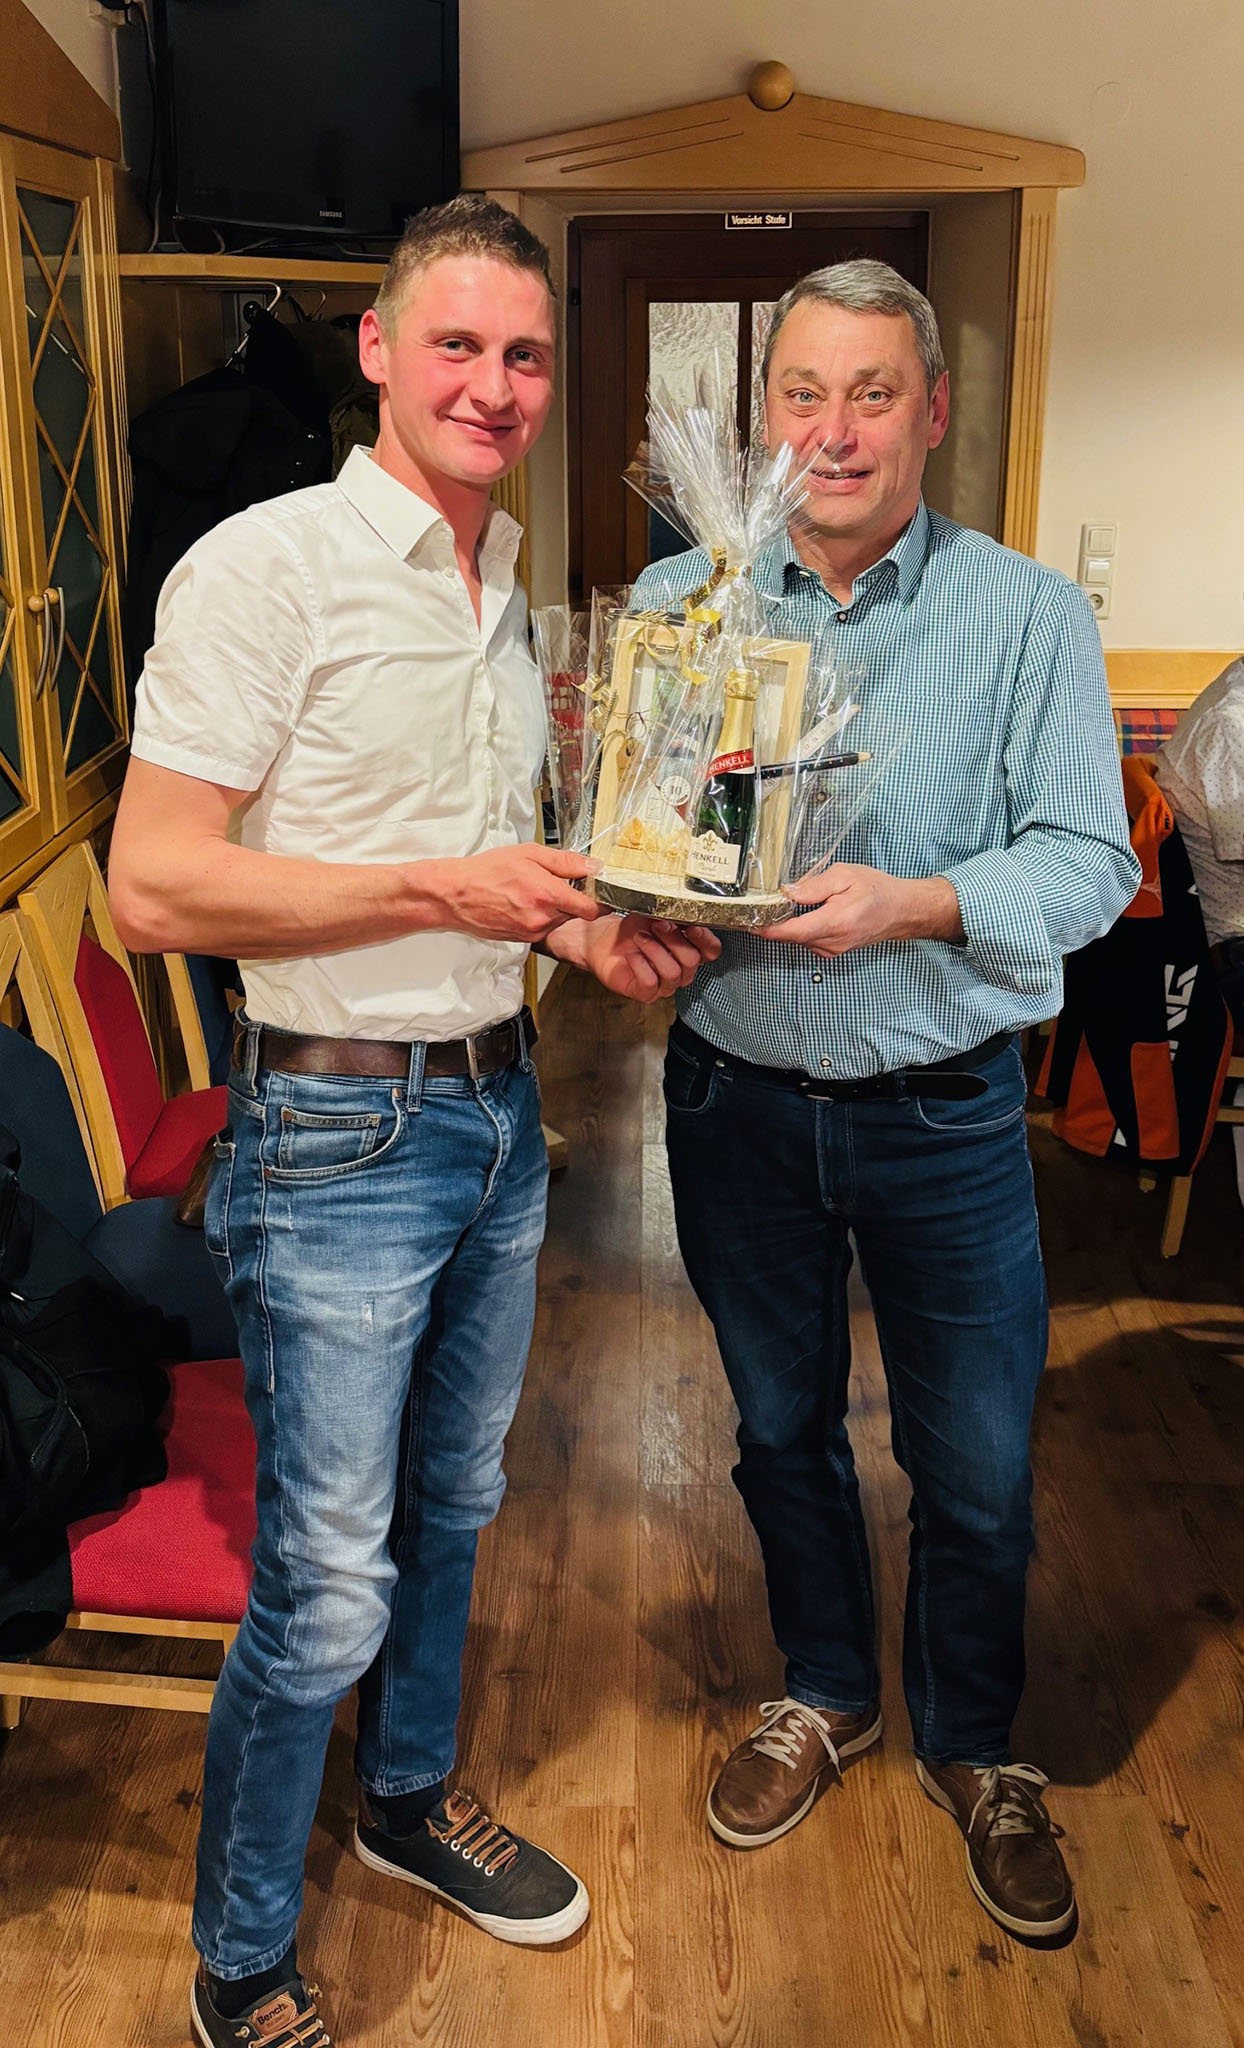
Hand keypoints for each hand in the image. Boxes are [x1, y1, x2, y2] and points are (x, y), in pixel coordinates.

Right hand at [426, 843, 603, 943]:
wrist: (455, 895)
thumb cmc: (487, 872)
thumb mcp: (528, 854)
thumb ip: (564, 862)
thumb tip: (592, 866)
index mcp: (548, 895)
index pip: (592, 908)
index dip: (598, 899)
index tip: (596, 891)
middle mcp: (543, 918)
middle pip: (576, 914)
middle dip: (572, 899)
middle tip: (555, 882)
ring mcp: (532, 932)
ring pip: (558, 921)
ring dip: (554, 908)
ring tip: (533, 891)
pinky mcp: (522, 940)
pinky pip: (542, 928)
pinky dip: (540, 916)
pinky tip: (523, 902)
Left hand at [572, 913, 720, 1001]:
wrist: (606, 940)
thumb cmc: (634, 929)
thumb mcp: (657, 915)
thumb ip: (676, 915)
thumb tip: (687, 908)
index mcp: (691, 950)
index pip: (712, 951)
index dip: (705, 940)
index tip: (692, 926)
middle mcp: (683, 970)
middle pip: (692, 960)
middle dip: (673, 939)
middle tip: (656, 924)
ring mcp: (665, 985)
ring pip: (672, 972)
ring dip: (654, 950)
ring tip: (639, 937)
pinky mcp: (646, 993)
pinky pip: (650, 982)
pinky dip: (640, 965)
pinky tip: (631, 955)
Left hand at [759, 866, 963, 957]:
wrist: (900, 910)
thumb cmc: (876, 890)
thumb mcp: (845, 876)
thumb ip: (813, 886)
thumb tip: (787, 893)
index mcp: (835, 922)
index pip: (792, 932)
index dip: (767, 929)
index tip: (748, 922)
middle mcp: (832, 942)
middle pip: (790, 936)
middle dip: (775, 922)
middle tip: (762, 904)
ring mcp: (833, 950)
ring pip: (798, 939)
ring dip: (789, 925)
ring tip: (789, 905)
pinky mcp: (833, 951)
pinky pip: (808, 941)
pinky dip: (801, 928)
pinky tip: (807, 914)